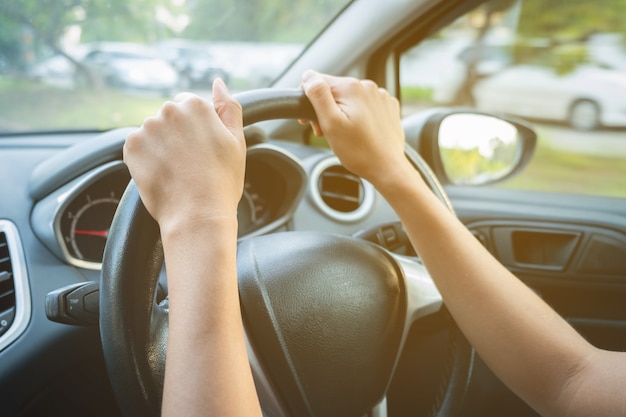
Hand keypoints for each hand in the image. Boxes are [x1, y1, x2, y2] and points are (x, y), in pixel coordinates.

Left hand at [123, 79, 244, 231]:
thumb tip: (218, 82)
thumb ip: (229, 107)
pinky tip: (162, 173)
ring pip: (153, 133)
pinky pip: (137, 147)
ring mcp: (148, 128)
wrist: (198, 215)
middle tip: (190, 163)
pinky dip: (146, 159)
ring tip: (176, 171)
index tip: (201, 149)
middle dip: (176, 135)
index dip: (196, 129)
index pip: (189, 105)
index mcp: (196, 105)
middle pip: (169, 117)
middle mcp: (169, 111)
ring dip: (160, 147)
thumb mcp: (236, 142)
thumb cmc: (222, 182)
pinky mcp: (131, 147)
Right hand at [301, 70, 410, 188]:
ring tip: (345, 134)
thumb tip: (309, 76)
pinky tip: (360, 132)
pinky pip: (366, 106)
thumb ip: (318, 96)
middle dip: (327, 109)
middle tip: (328, 132)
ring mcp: (380, 97)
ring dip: (343, 113)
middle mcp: (368, 87)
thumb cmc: (358, 151)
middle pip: (335, 91)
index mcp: (351, 88)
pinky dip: (359, 116)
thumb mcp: (330, 123)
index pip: (318, 81)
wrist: (387, 168)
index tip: (312, 121)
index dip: (310, 100)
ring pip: (350, 98)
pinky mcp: (388, 107)